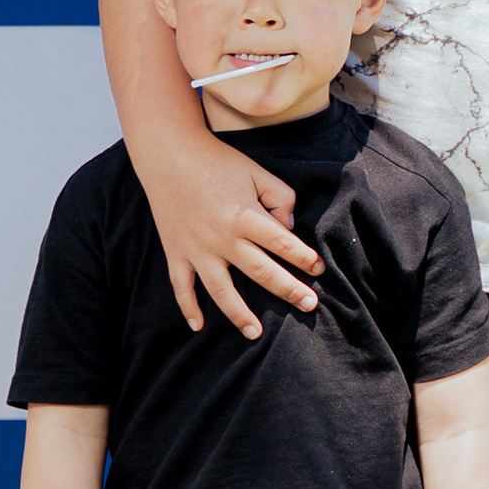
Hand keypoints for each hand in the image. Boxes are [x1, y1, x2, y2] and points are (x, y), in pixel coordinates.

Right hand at [133, 123, 320, 337]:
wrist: (169, 155)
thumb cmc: (218, 162)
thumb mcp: (257, 172)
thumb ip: (280, 198)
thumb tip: (287, 229)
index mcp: (245, 215)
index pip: (282, 243)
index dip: (304, 257)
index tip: (319, 268)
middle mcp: (222, 237)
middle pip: (261, 271)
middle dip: (288, 290)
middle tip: (309, 305)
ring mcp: (197, 248)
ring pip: (221, 290)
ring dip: (239, 314)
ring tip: (256, 334)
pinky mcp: (176, 251)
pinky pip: (181, 285)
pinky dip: (188, 307)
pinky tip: (198, 325)